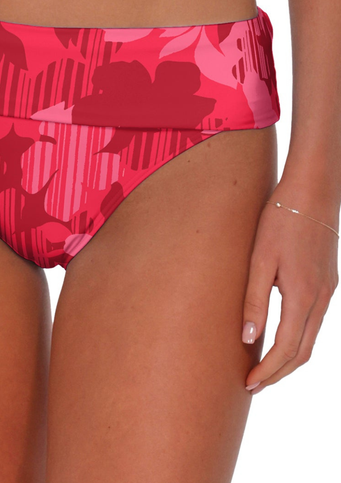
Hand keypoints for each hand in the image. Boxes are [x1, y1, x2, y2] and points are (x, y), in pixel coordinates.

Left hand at [242, 179, 338, 393]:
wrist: (311, 191)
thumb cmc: (280, 220)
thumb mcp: (260, 259)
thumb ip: (254, 300)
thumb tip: (248, 338)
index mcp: (302, 295)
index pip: (286, 349)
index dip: (267, 370)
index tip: (248, 383)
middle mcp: (320, 299)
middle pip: (302, 352)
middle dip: (278, 372)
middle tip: (253, 384)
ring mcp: (328, 291)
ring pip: (311, 339)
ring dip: (288, 358)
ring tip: (263, 366)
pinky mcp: (327, 282)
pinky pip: (314, 321)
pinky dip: (297, 338)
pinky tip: (279, 336)